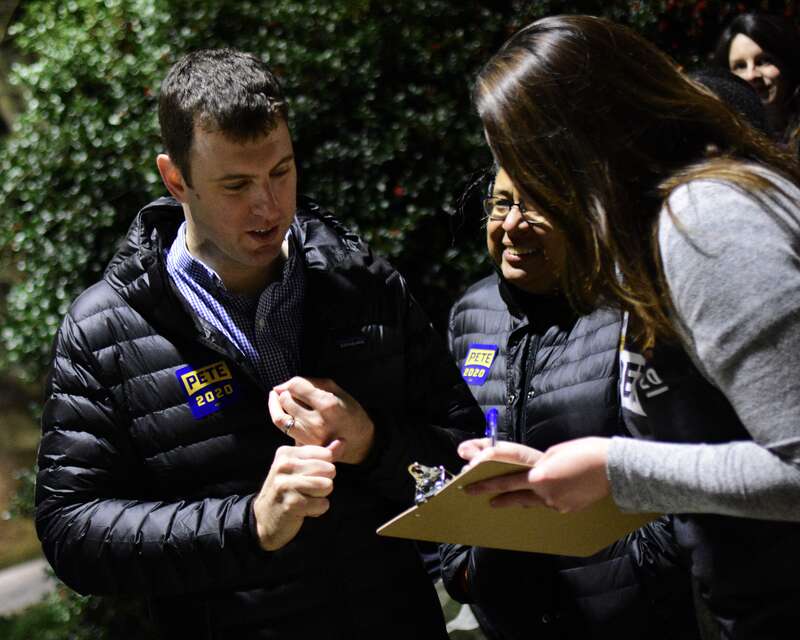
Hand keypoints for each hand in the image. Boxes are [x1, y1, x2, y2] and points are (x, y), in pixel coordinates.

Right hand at [253, 442, 340, 550]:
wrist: (263, 519)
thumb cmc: (287, 491)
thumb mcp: (301, 468)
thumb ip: (323, 454)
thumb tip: (343, 441)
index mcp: (286, 452)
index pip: (326, 455)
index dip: (324, 469)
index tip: (307, 477)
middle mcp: (284, 465)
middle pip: (329, 470)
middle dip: (324, 484)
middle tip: (305, 491)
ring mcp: (286, 484)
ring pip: (327, 486)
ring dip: (320, 497)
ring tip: (304, 499)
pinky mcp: (291, 504)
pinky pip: (323, 504)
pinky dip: (317, 510)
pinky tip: (302, 510)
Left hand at [268, 377, 374, 463]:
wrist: (360, 441)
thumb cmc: (348, 411)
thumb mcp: (336, 390)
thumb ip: (308, 383)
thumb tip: (280, 387)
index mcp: (328, 405)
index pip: (296, 386)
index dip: (290, 383)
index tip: (293, 385)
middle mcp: (317, 422)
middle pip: (286, 400)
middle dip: (285, 393)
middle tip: (290, 393)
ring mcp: (309, 437)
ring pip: (279, 418)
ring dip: (277, 406)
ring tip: (280, 400)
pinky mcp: (304, 447)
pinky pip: (284, 430)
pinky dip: (283, 419)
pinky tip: (288, 414)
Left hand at [463, 437, 610, 512]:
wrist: (614, 468)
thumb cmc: (586, 452)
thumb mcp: (556, 451)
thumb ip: (540, 464)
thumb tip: (534, 472)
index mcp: (539, 476)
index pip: (506, 482)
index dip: (487, 485)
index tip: (471, 488)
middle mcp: (546, 494)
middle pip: (516, 498)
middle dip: (499, 498)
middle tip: (484, 500)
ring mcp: (558, 505)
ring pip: (535, 502)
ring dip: (523, 499)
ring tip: (509, 500)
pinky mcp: (570, 510)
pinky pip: (552, 504)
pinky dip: (548, 498)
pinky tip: (552, 492)